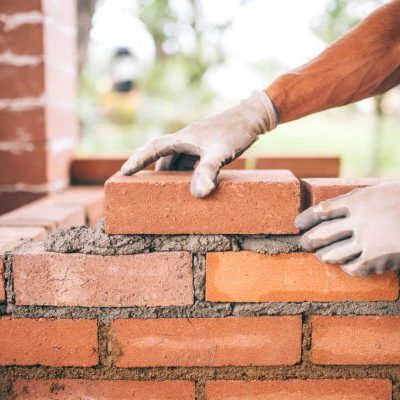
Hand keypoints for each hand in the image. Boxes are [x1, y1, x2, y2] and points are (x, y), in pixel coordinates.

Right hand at [121, 90, 276, 197]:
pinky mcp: (207, 146)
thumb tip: (198, 194)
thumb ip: (208, 171)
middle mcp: (186, 140)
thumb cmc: (235, 131)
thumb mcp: (220, 152)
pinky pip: (189, 160)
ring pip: (176, 159)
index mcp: (183, 138)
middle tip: (144, 187)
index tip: (123, 172)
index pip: (153, 148)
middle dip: (152, 170)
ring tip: (167, 189)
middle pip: (162, 156)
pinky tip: (191, 182)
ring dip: (170, 173)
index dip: (137, 160)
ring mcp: (197, 142)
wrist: (253, 116)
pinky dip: (185, 172)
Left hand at [296, 182, 399, 275]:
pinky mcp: (378, 259)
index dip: (307, 218)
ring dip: (323, 256)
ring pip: (332, 254)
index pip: (322, 210)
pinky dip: (346, 267)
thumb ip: (361, 198)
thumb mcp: (383, 189)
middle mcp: (359, 220)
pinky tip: (346, 265)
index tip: (298, 224)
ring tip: (321, 256)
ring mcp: (368, 241)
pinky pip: (352, 267)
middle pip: (322, 234)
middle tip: (303, 244)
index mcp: (359, 200)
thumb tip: (342, 204)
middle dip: (308, 241)